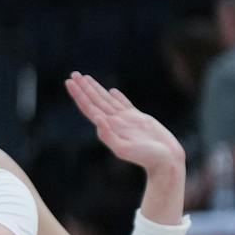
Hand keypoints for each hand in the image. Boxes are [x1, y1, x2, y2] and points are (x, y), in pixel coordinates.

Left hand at [68, 72, 183, 175]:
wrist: (165, 160)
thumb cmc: (146, 157)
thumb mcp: (123, 149)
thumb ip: (108, 136)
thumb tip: (97, 119)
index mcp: (108, 127)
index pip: (89, 107)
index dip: (79, 94)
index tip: (69, 82)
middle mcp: (114, 122)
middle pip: (95, 100)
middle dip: (84, 87)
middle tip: (73, 74)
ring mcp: (126, 120)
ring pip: (107, 100)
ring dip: (96, 89)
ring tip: (86, 78)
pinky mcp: (139, 119)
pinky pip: (125, 104)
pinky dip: (117, 96)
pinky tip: (111, 91)